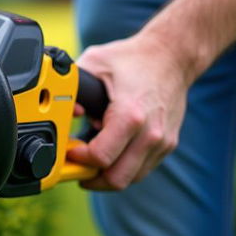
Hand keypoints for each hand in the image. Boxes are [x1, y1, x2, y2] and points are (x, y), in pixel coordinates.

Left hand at [68, 34, 192, 189]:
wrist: (172, 56)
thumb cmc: (133, 59)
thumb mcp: (94, 63)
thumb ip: (73, 87)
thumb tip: (63, 112)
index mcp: (130, 115)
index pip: (101, 158)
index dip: (79, 159)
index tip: (70, 151)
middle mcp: (150, 133)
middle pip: (117, 178)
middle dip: (92, 178)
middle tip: (77, 168)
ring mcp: (162, 141)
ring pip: (131, 178)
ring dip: (108, 175)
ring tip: (92, 161)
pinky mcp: (168, 144)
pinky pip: (142, 168)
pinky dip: (125, 167)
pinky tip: (112, 152)